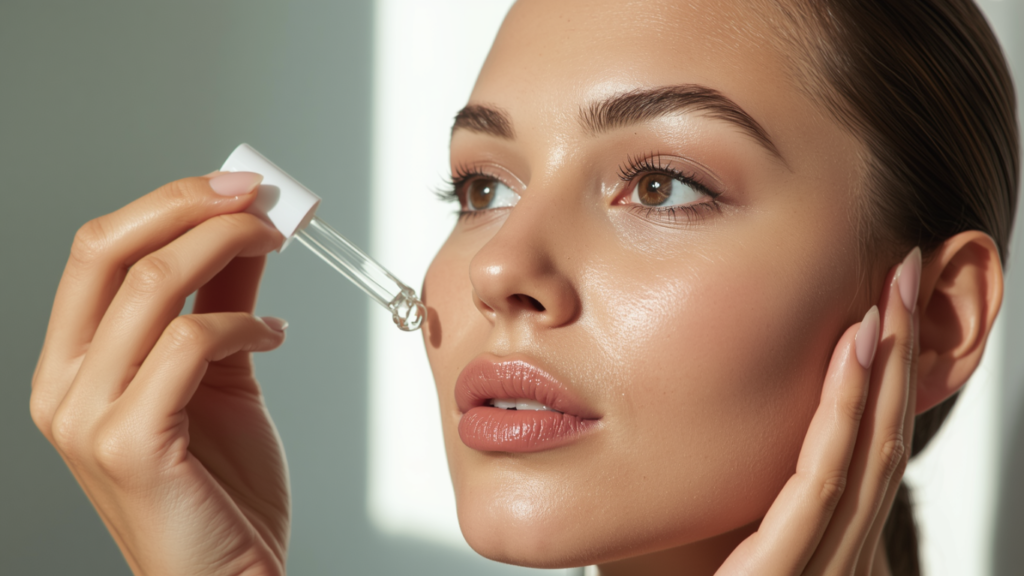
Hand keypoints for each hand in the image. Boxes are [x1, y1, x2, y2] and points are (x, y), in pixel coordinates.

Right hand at [30, 172, 290, 575]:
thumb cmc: (220, 486)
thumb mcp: (219, 374)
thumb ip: (223, 299)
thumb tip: (245, 225)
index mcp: (72, 364)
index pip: (98, 250)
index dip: (168, 200)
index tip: (238, 182)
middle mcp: (62, 387)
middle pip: (108, 251)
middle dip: (190, 205)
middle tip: (258, 195)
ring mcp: (86, 418)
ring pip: (152, 290)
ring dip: (229, 249)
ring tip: (278, 249)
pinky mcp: (130, 446)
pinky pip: (190, 346)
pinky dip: (244, 323)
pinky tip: (274, 337)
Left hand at [717, 247, 921, 575]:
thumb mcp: (696, 531)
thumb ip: (721, 485)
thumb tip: (704, 416)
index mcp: (811, 545)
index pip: (856, 450)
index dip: (877, 378)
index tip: (878, 305)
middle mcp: (831, 557)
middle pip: (876, 441)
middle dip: (896, 355)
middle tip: (907, 271)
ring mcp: (820, 570)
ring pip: (865, 453)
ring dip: (882, 368)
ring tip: (890, 294)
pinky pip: (822, 485)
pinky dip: (844, 414)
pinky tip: (855, 352)